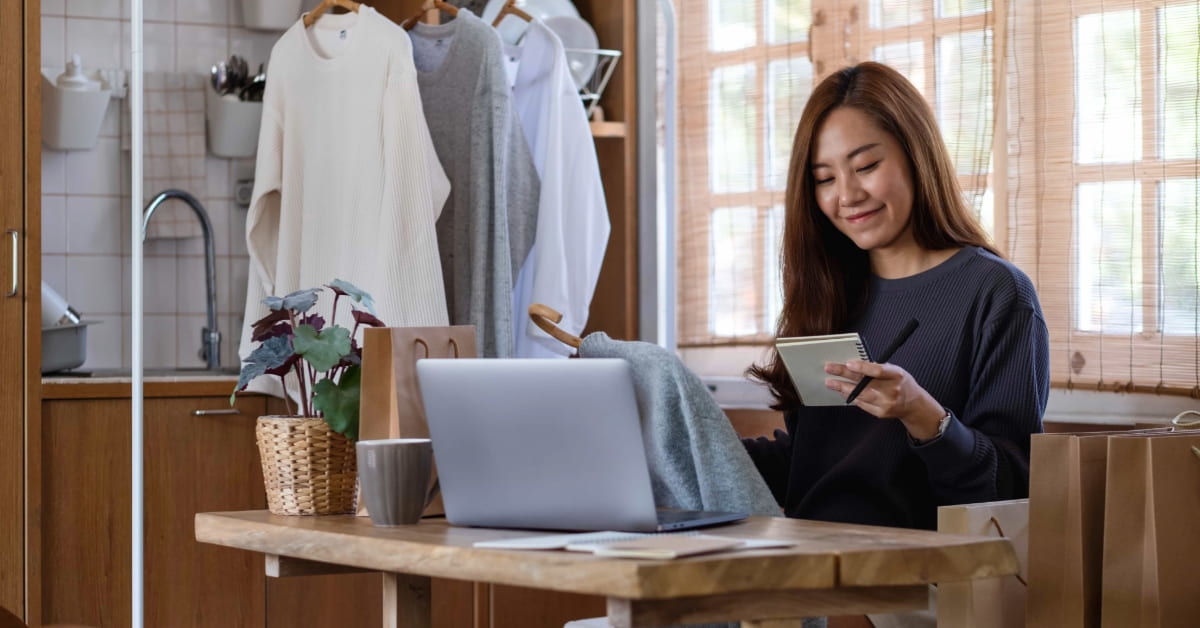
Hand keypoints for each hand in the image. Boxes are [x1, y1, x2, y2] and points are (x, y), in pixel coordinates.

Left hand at [824, 360, 945, 439]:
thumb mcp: (895, 370)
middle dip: (844, 376)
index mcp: (897, 375)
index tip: (849, 363)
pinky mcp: (880, 413)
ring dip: (842, 388)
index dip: (863, 367)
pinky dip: (850, 397)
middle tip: (830, 369)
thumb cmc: (901, 383)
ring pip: (860, 396)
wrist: (913, 404)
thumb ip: (878, 368)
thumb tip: (856, 364)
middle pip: (865, 384)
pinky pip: (861, 404)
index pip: (879, 371)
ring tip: (831, 383)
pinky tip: (842, 391)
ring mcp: (885, 404)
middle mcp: (892, 390)